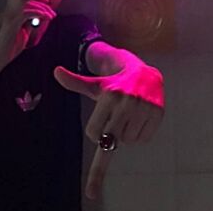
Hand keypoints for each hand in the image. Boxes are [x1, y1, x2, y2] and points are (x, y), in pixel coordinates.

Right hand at [0, 0, 55, 69]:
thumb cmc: (11, 47)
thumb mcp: (25, 33)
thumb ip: (30, 25)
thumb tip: (39, 19)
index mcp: (14, 15)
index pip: (28, 4)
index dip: (40, 4)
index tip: (50, 7)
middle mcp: (12, 13)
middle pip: (30, 3)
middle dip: (43, 6)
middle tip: (53, 13)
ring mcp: (11, 17)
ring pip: (29, 6)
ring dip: (42, 9)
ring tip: (51, 16)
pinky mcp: (12, 22)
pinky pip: (27, 13)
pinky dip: (38, 13)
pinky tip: (46, 17)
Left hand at [54, 61, 163, 198]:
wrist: (144, 74)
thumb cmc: (115, 84)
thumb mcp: (95, 85)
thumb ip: (74, 82)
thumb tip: (55, 71)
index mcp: (109, 96)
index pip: (94, 133)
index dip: (95, 133)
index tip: (98, 125)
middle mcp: (127, 101)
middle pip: (112, 140)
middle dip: (111, 134)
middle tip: (116, 118)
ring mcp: (143, 108)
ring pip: (128, 141)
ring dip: (127, 134)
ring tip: (130, 115)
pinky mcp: (157, 113)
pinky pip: (143, 139)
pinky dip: (141, 134)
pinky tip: (141, 117)